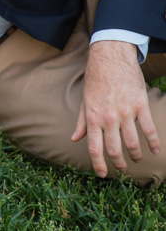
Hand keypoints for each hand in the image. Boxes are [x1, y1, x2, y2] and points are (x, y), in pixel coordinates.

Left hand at [72, 40, 159, 176]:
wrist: (110, 56)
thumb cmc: (96, 77)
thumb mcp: (85, 99)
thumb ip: (81, 121)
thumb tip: (75, 138)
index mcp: (93, 117)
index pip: (95, 148)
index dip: (98, 165)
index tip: (101, 174)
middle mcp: (108, 117)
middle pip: (114, 149)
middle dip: (118, 163)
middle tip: (121, 169)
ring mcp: (125, 112)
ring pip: (132, 142)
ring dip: (134, 155)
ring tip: (135, 159)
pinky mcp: (140, 105)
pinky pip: (148, 129)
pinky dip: (153, 142)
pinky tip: (154, 150)